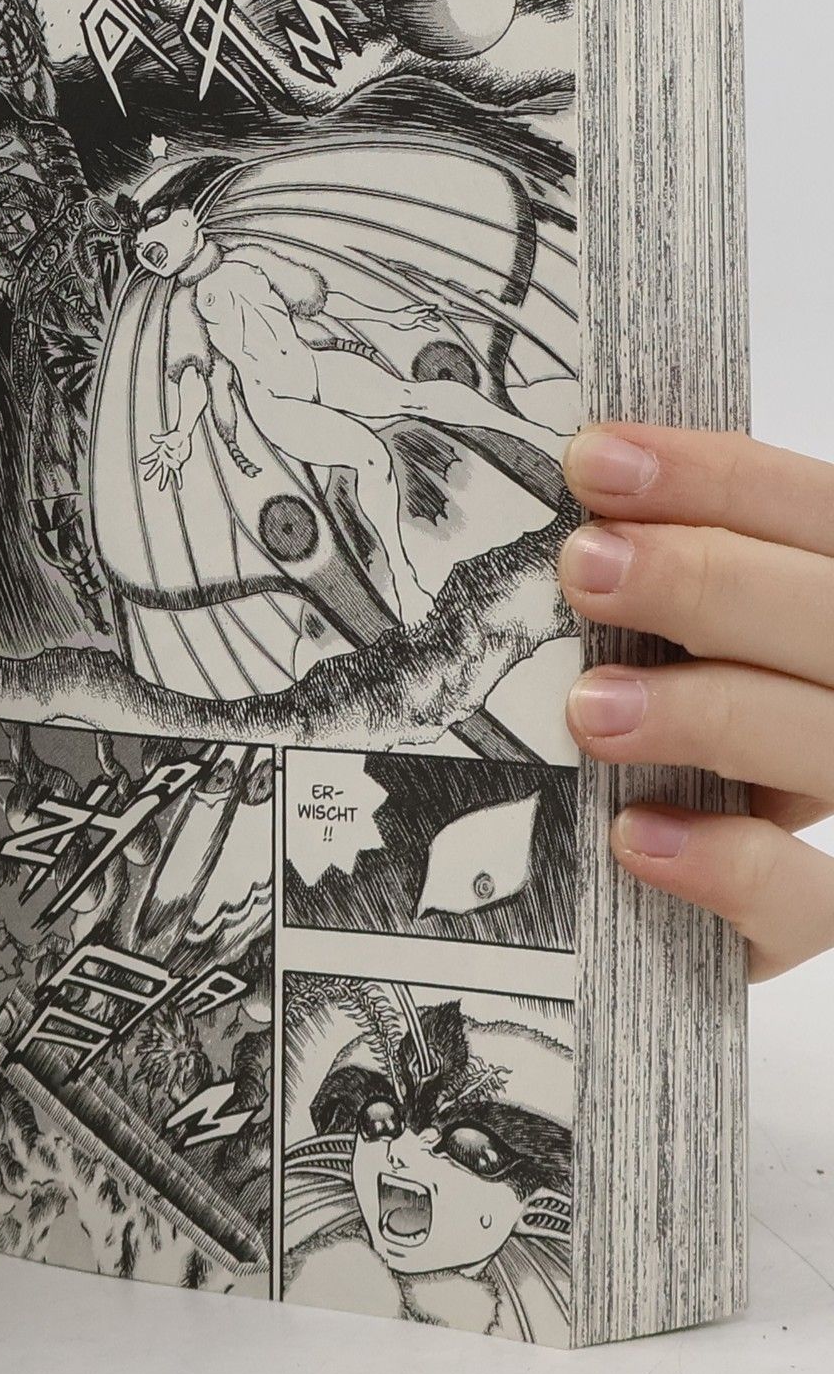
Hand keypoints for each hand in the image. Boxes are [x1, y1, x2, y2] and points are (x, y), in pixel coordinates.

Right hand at [141, 428, 193, 488]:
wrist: (183, 437)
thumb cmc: (175, 436)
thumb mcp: (167, 437)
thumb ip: (159, 438)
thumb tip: (151, 437)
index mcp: (160, 452)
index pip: (152, 457)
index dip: (146, 459)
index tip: (141, 461)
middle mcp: (164, 459)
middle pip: (156, 467)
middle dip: (151, 473)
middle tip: (145, 478)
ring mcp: (170, 462)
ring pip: (166, 473)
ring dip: (163, 481)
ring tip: (160, 489)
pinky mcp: (177, 464)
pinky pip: (178, 474)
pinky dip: (179, 480)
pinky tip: (179, 486)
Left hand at [561, 424, 833, 978]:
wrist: (684, 895)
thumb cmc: (685, 726)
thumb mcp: (682, 637)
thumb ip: (665, 582)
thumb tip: (566, 502)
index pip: (819, 513)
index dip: (715, 479)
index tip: (592, 463)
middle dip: (709, 582)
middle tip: (584, 569)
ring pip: (832, 746)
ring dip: (710, 714)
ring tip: (590, 711)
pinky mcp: (819, 911)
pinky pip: (811, 899)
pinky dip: (730, 864)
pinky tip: (636, 837)